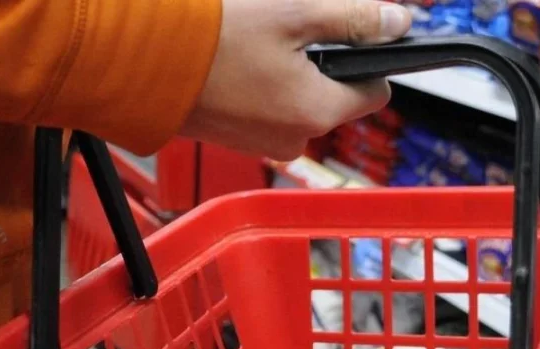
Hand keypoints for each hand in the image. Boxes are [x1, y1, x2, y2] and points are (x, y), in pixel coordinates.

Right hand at [180, 0, 410, 159]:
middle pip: (334, 98)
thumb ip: (353, 19)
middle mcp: (295, 138)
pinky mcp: (237, 140)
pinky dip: (261, 87)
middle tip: (287, 32)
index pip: (375, 93)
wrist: (141, 63)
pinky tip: (237, 63)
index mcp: (317, 111)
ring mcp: (263, 144)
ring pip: (299, 103)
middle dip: (322, 65)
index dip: (368, 60)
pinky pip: (267, 111)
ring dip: (289, 74)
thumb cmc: (212, 39)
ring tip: (256, 45)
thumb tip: (398, 22)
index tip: (347, 36)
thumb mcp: (292, 14)